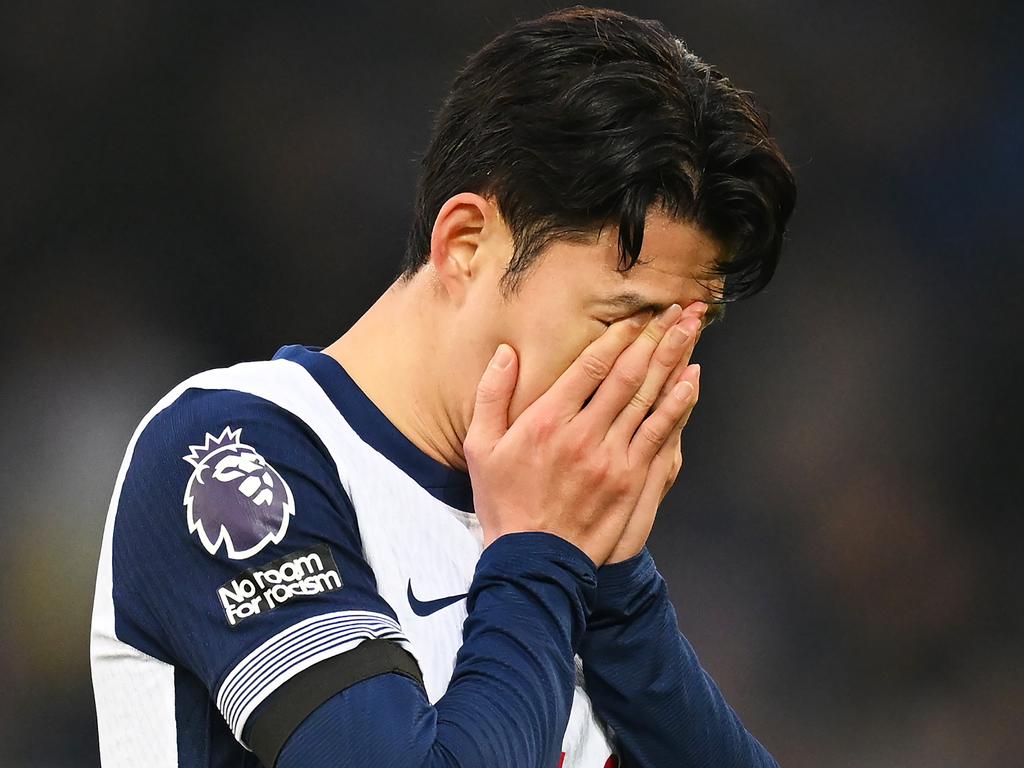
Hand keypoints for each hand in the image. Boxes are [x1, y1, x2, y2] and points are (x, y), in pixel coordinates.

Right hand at [464, 305, 699, 565]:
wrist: (533, 560)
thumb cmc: (504, 502)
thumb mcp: (481, 446)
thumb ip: (492, 395)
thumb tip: (507, 353)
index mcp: (546, 420)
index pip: (591, 366)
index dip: (618, 336)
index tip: (636, 316)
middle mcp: (583, 434)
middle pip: (628, 374)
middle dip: (655, 336)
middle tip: (676, 309)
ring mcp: (611, 457)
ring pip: (649, 398)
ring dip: (672, 360)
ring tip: (690, 330)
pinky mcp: (630, 480)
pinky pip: (659, 433)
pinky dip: (678, 404)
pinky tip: (691, 380)